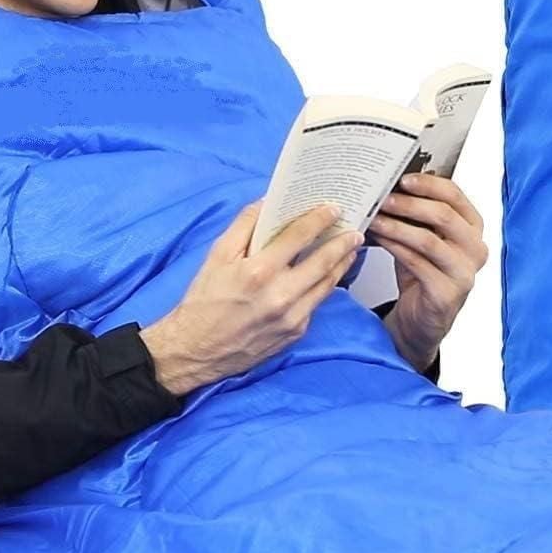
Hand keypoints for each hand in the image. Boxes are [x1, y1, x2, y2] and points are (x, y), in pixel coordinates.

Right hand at [140, 199, 362, 396]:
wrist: (195, 351)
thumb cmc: (204, 299)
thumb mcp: (217, 255)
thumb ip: (244, 225)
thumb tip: (268, 202)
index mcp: (260, 271)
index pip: (299, 236)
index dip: (320, 219)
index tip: (334, 208)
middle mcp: (280, 295)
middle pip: (324, 262)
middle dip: (343, 243)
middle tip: (356, 230)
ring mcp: (291, 318)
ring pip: (327, 285)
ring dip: (342, 265)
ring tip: (350, 250)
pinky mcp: (294, 334)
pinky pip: (315, 305)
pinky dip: (323, 288)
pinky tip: (326, 276)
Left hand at [365, 174, 486, 373]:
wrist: (422, 319)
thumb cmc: (423, 272)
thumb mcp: (426, 237)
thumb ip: (419, 214)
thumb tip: (391, 183)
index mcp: (473, 228)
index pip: (456, 196)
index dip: (428, 184)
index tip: (402, 178)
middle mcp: (476, 249)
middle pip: (443, 215)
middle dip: (409, 203)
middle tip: (383, 197)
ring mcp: (465, 273)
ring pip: (428, 240)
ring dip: (397, 225)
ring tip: (375, 217)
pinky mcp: (447, 294)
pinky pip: (416, 263)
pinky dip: (394, 247)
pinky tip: (378, 239)